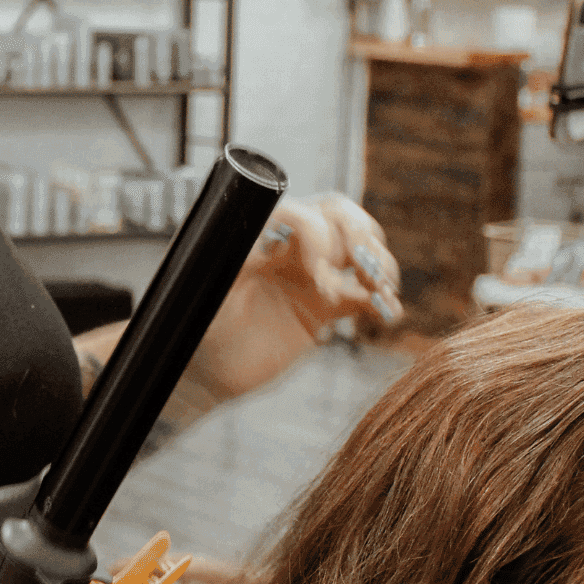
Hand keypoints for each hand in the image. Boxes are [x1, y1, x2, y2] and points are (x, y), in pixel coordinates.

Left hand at [188, 192, 402, 398]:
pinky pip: (362, 296)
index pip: (305, 213)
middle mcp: (289, 247)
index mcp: (262, 233)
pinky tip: (387, 312)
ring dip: (379, 265)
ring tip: (380, 292)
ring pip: (358, 253)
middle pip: (341, 219)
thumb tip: (268, 237)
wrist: (204, 369)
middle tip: (366, 272)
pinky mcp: (322, 309)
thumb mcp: (211, 288)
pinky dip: (381, 301)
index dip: (319, 236)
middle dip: (362, 238)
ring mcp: (309, 276)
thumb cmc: (196, 322)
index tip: (317, 274)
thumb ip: (239, 260)